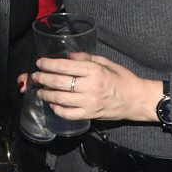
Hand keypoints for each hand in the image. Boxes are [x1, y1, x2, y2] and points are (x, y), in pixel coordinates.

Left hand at [33, 55, 161, 122]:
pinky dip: (58, 110)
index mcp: (94, 70)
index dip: (49, 64)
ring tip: (40, 91)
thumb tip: (67, 57)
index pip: (65, 66)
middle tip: (35, 76)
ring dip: (46, 95)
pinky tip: (53, 105)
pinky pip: (68, 114)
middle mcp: (90, 86)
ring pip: (60, 99)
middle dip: (43, 78)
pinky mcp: (90, 115)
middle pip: (59, 82)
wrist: (136, 99)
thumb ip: (85, 58)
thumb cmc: (122, 78)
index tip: (40, 62)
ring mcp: (89, 102)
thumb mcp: (106, 62)